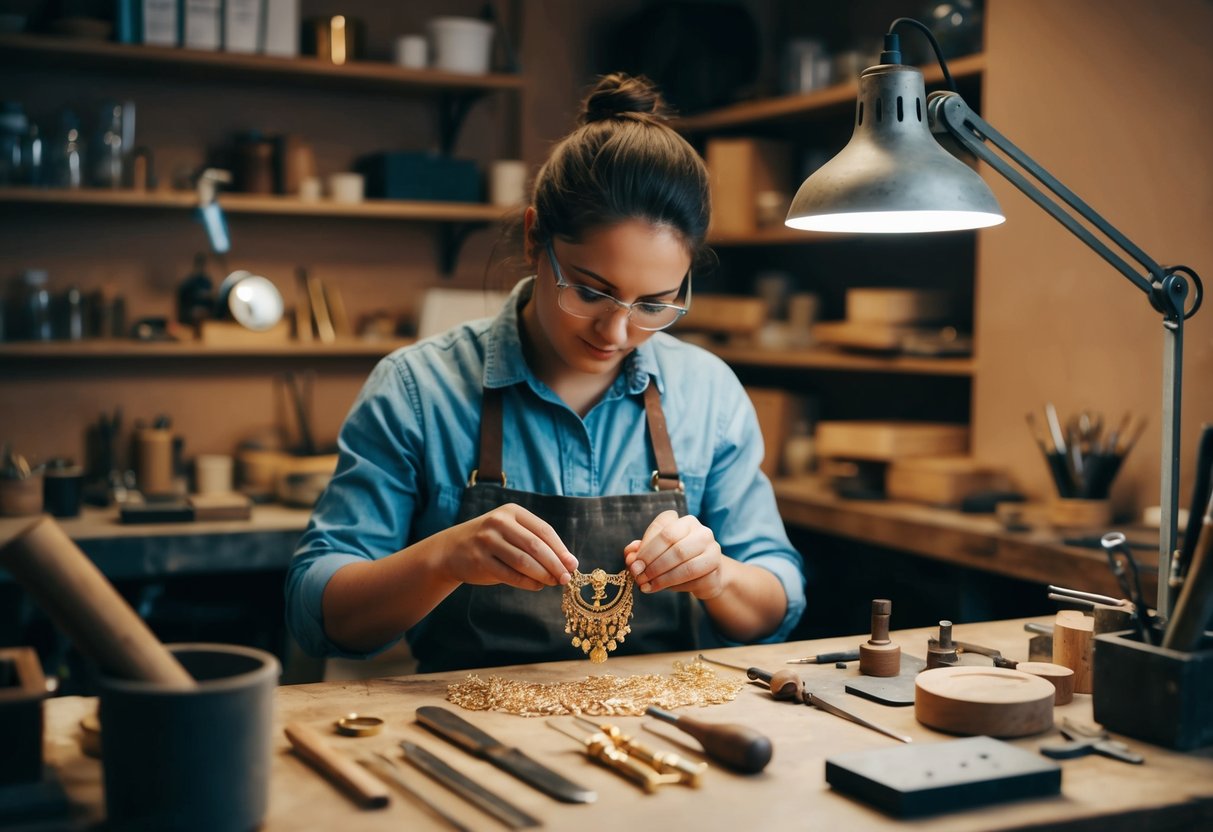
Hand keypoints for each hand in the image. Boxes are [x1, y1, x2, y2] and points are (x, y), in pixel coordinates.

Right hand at [441, 503, 576, 590]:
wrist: (451, 550)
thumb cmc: (491, 542)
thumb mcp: (511, 532)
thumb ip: (536, 543)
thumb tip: (568, 563)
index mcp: (512, 512)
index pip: (544, 530)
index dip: (560, 549)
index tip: (572, 565)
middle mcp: (499, 523)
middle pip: (535, 546)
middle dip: (555, 564)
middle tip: (566, 578)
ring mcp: (487, 541)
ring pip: (523, 561)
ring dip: (543, 575)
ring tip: (553, 583)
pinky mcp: (479, 560)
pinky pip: (510, 575)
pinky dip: (527, 583)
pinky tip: (537, 586)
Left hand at [624, 510, 724, 599]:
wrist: (706, 575)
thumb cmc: (676, 562)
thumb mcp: (656, 554)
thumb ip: (641, 552)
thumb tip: (630, 555)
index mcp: (685, 522)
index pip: (663, 528)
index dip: (646, 546)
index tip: (633, 562)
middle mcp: (702, 532)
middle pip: (674, 545)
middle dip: (652, 563)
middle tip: (638, 576)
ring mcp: (713, 550)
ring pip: (685, 564)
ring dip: (662, 577)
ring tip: (647, 585)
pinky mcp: (717, 570)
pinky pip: (694, 580)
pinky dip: (674, 586)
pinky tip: (661, 589)